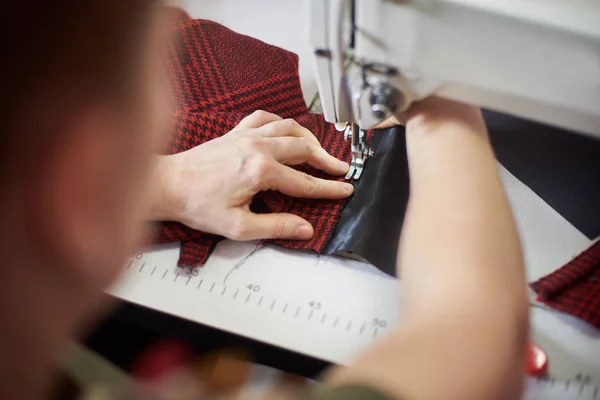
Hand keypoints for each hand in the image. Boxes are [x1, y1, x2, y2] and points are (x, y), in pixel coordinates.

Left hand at [153, 111, 353, 240]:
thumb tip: (305, 228)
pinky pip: (265, 118)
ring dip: (309, 138)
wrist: (168, 184)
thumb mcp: (238, 226)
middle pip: (304, 149)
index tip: (346, 189)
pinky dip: (281, 122)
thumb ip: (276, 226)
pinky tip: (287, 130)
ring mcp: (247, 135)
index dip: (328, 188)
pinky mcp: (236, 131)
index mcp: (261, 171)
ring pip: (289, 128)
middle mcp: (258, 148)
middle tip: (341, 170)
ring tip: (321, 151)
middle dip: (326, 160)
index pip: (305, 182)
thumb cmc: (197, 206)